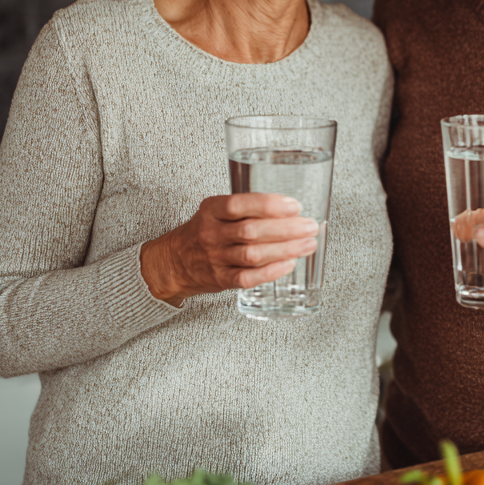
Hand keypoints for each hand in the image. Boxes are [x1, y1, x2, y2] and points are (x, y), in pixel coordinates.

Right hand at [140, 194, 320, 306]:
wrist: (174, 261)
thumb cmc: (204, 231)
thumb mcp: (216, 210)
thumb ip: (247, 207)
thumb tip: (291, 208)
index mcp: (211, 210)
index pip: (239, 204)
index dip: (268, 205)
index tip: (293, 206)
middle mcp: (211, 233)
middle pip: (251, 231)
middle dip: (286, 229)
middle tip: (309, 227)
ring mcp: (215, 258)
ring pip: (252, 255)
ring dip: (285, 250)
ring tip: (308, 244)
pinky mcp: (220, 279)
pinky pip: (247, 278)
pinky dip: (270, 272)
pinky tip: (289, 264)